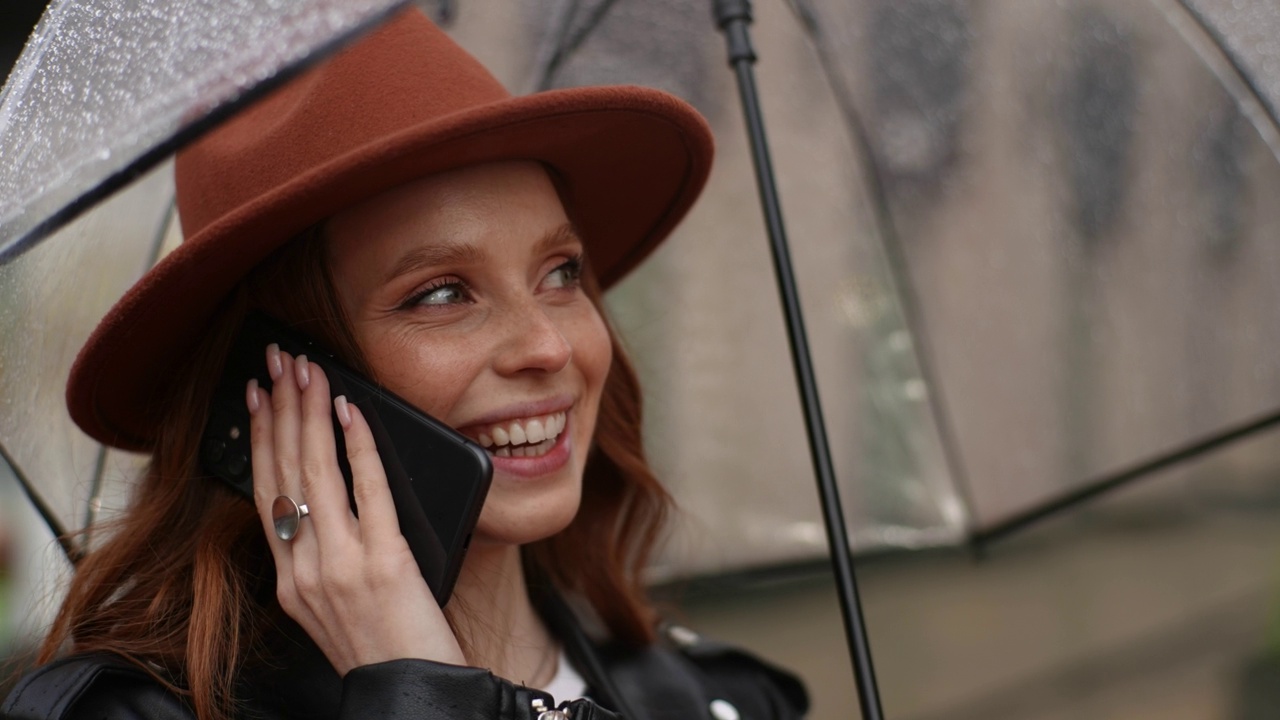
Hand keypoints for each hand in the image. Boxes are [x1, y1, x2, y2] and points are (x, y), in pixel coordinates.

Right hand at [246, 345, 465, 674]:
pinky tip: (353, 412)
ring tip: (307, 372)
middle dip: (279, 410)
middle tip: (278, 361)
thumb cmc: (386, 647)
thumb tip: (337, 487)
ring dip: (310, 414)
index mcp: (290, 581)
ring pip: (316, 474)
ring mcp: (341, 567)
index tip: (254, 397)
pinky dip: (360, 447)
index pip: (266, 493)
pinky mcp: (384, 564)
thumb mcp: (337, 604)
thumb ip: (327, 554)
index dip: (258, 439)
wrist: (414, 692)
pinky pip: (369, 492)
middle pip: (284, 473)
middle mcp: (305, 572)